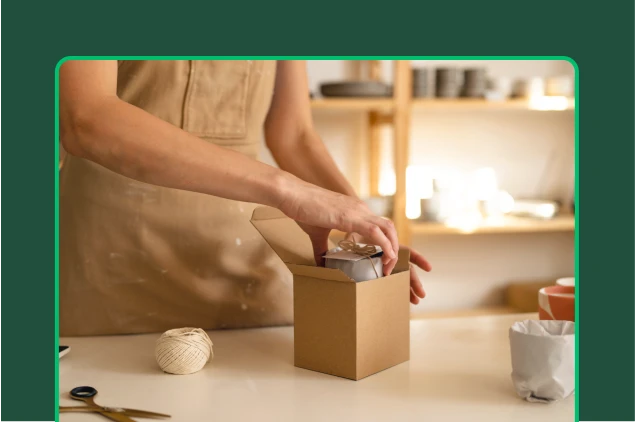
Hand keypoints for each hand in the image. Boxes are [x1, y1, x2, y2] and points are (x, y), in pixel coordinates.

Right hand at [277, 178, 398, 272]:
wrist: (292, 194)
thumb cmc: (302, 208)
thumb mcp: (316, 232)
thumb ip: (321, 247)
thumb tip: (321, 264)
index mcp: (355, 211)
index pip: (380, 226)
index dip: (387, 243)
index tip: (383, 261)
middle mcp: (360, 209)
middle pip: (389, 228)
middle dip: (394, 248)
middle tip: (388, 266)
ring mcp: (357, 211)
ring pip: (388, 229)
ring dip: (392, 248)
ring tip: (388, 265)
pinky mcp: (350, 217)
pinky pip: (376, 232)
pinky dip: (385, 246)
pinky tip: (385, 257)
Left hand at [346, 233, 430, 304]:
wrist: (349, 237)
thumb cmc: (354, 235)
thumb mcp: (355, 237)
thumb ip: (358, 244)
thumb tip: (355, 252)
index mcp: (389, 246)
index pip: (407, 252)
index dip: (419, 260)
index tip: (428, 268)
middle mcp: (391, 256)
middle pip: (406, 269)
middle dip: (415, 282)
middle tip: (422, 295)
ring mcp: (387, 265)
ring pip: (401, 277)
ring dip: (409, 288)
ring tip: (416, 301)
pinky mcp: (381, 271)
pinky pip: (392, 280)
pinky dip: (398, 289)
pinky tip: (405, 299)